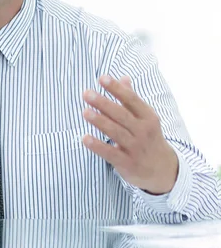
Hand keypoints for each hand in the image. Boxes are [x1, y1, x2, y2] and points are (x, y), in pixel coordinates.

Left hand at [82, 75, 178, 194]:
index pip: (131, 99)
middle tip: (86, 93)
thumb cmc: (148, 137)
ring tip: (85, 112)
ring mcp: (136, 148)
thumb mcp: (146, 118)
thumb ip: (132, 99)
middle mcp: (143, 131)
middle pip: (122, 115)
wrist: (163, 170)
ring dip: (100, 121)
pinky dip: (98, 146)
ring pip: (116, 132)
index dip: (117, 89)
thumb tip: (123, 77)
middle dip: (104, 103)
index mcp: (148, 117)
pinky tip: (85, 138)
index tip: (102, 78)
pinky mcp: (127, 163)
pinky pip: (110, 153)